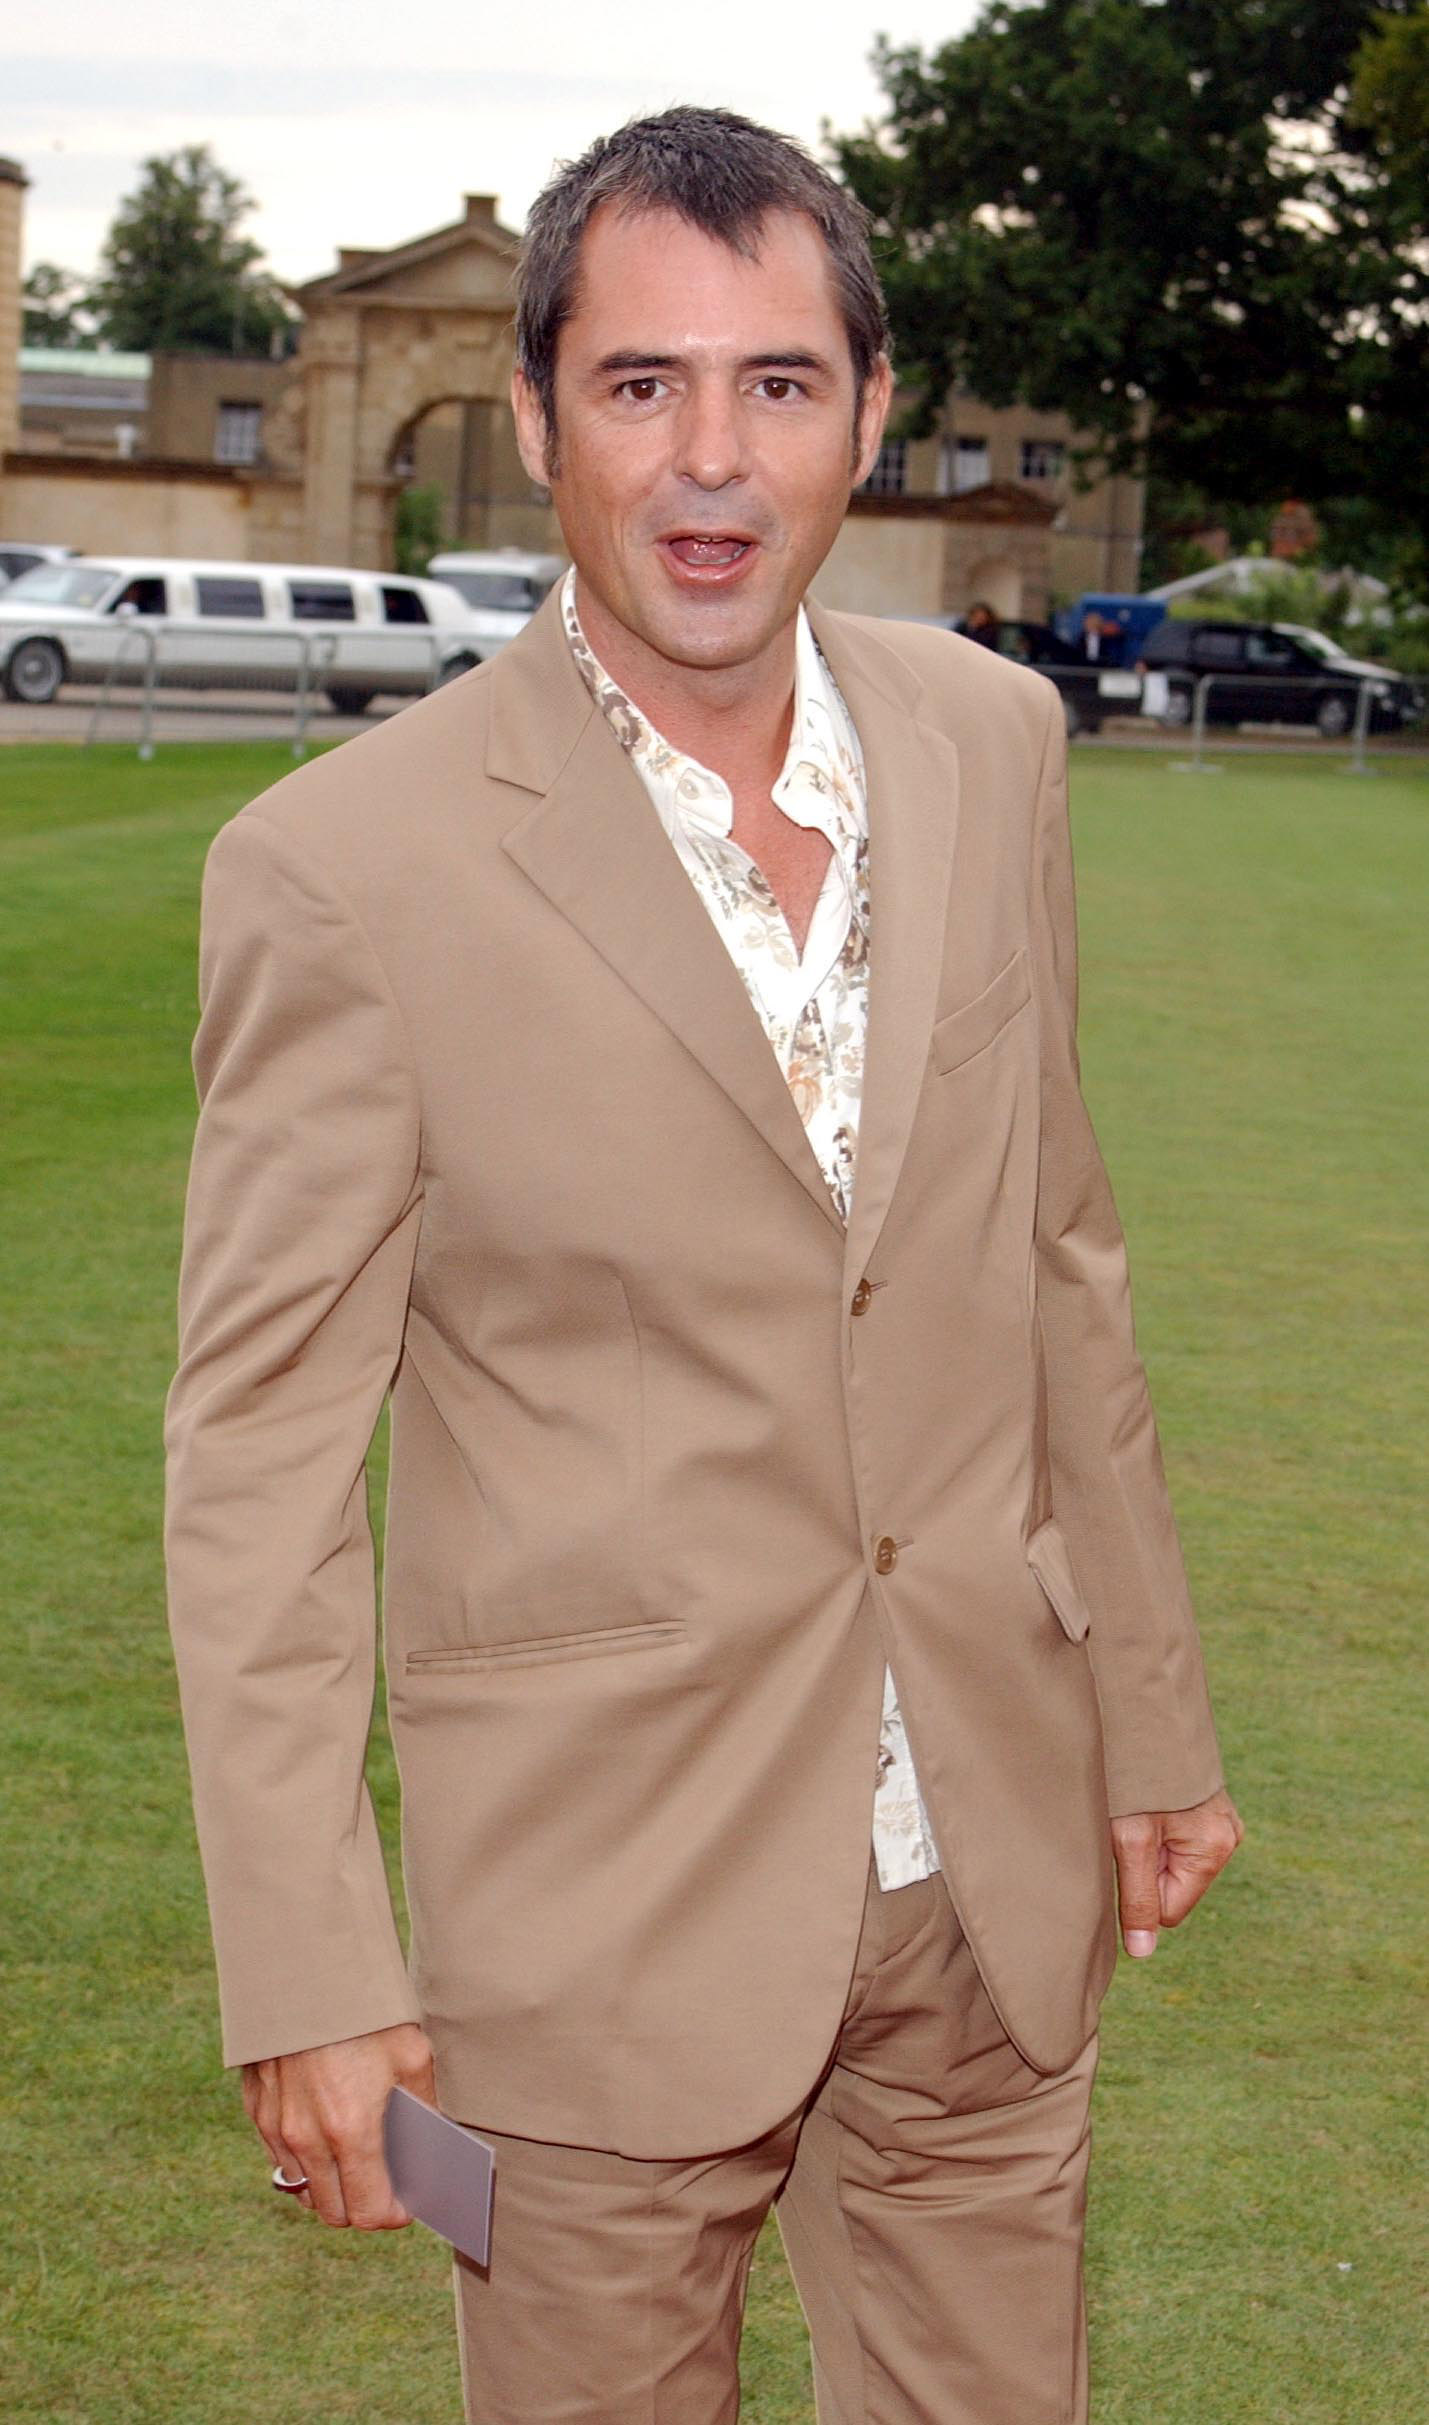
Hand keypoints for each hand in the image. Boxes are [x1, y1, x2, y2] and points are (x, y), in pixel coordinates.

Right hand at [243, 2020, 435, 2228]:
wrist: (307, 1969)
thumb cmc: (367, 2012)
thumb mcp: (412, 2055)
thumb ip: (423, 2110)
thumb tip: (432, 2148)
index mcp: (351, 2131)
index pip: (369, 2212)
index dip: (392, 2216)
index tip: (406, 2205)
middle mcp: (307, 2139)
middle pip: (334, 2212)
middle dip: (362, 2208)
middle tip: (384, 2188)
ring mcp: (276, 2127)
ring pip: (303, 2189)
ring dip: (330, 2188)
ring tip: (356, 2165)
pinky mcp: (257, 2109)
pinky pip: (280, 2159)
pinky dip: (304, 2161)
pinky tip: (325, 2136)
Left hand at [1111, 1787, 1243, 1958]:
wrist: (1143, 1712)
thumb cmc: (1135, 1775)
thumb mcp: (1130, 1840)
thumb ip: (1137, 1898)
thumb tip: (1142, 1954)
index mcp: (1215, 1849)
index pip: (1168, 1909)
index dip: (1137, 1890)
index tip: (1123, 1852)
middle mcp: (1225, 1837)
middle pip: (1170, 1885)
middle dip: (1143, 1866)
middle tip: (1127, 1828)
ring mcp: (1217, 1821)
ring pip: (1168, 1863)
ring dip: (1144, 1846)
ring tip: (1133, 1811)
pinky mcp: (1202, 1809)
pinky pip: (1172, 1840)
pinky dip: (1151, 1830)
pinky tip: (1141, 1804)